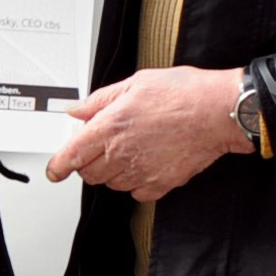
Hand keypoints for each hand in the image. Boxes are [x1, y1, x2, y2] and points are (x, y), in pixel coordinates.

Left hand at [42, 65, 246, 199]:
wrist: (219, 112)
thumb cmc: (184, 93)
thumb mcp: (136, 83)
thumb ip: (100, 100)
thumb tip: (78, 109)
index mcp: (110, 127)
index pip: (71, 155)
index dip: (58, 166)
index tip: (55, 170)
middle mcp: (122, 153)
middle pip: (89, 173)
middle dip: (89, 162)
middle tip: (103, 147)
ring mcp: (140, 172)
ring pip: (111, 183)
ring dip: (113, 171)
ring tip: (131, 149)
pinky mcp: (160, 184)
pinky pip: (136, 192)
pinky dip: (136, 182)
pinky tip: (147, 162)